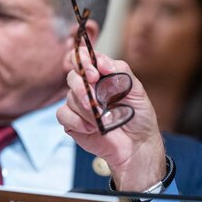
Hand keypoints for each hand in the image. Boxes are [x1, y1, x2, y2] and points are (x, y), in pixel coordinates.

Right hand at [57, 46, 165, 189]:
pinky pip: (63, 115)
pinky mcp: (72, 121)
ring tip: (105, 120)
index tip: (94, 73)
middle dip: (82, 87)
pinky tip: (93, 128)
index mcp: (102, 75)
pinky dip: (78, 121)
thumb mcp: (136, 90)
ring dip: (88, 110)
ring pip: (69, 97)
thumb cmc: (138, 116)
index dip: (83, 61)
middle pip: (73, 76)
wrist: (137, 144)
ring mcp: (79, 104)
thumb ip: (121, 72)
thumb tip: (101, 63)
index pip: (83, 58)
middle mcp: (88, 87)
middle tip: (95, 100)